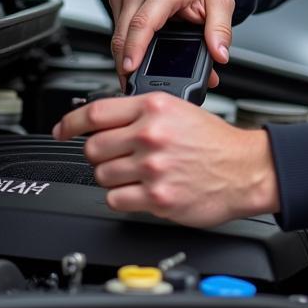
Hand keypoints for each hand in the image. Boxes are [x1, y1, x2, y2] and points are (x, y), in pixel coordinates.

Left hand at [52, 94, 279, 224]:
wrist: (245, 169)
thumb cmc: (215, 142)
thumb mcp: (180, 110)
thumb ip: (142, 114)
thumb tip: (104, 123)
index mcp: (155, 108)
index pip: (96, 112)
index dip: (70, 123)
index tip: (62, 131)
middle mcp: (151, 134)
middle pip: (92, 148)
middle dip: (99, 155)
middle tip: (115, 158)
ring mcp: (152, 167)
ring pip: (102, 176)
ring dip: (113, 178)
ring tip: (137, 175)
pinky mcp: (156, 197)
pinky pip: (115, 200)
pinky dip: (123, 198)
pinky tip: (142, 190)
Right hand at [110, 0, 233, 84]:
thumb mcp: (221, 3)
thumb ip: (220, 30)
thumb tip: (219, 54)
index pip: (142, 24)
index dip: (134, 50)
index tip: (130, 70)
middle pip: (123, 32)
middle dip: (127, 62)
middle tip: (135, 83)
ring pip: (117, 32)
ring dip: (125, 54)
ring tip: (140, 69)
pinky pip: (117, 26)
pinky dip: (125, 42)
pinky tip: (137, 51)